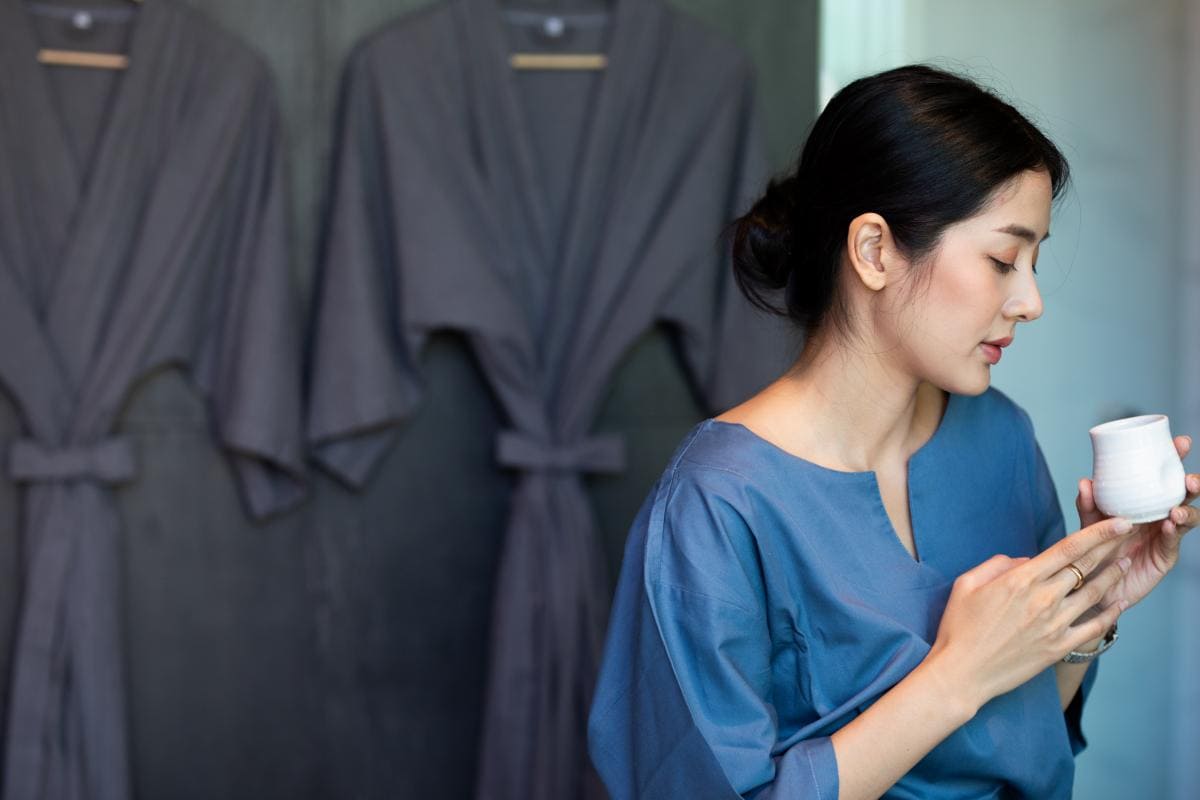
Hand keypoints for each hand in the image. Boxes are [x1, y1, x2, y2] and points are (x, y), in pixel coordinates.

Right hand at [927, 516, 1131, 712]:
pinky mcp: (1059, 647)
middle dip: (1111, 546)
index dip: (1098, 532)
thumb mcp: (966, 584)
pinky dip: (1111, 614)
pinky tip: (1120, 603)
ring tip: (1126, 562)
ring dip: (1114, 576)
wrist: (962, 673)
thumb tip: (1025, 561)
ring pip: (1095, 594)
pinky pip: (1094, 627)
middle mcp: (1043, 599)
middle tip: (1129, 533)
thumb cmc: (959, 627)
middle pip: (1087, 567)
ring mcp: (1055, 624)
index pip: (1068, 548)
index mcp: (1021, 579)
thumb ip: (998, 564)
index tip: (1118, 521)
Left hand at [1076, 434, 1199, 612]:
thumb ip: (1087, 506)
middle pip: (1182, 493)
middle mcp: (1157, 515)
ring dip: (1186, 510)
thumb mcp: (1087, 525)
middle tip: (1189, 478)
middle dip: (1191, 482)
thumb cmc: (1092, 550)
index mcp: (1142, 501)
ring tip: (1176, 509)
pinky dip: (1174, 532)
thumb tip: (1085, 482)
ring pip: (1187, 517)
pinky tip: (1170, 525)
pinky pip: (1173, 542)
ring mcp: (1164, 535)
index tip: (1181, 443)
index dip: (1173, 458)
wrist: (1091, 585)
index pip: (1161, 476)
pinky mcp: (1165, 556)